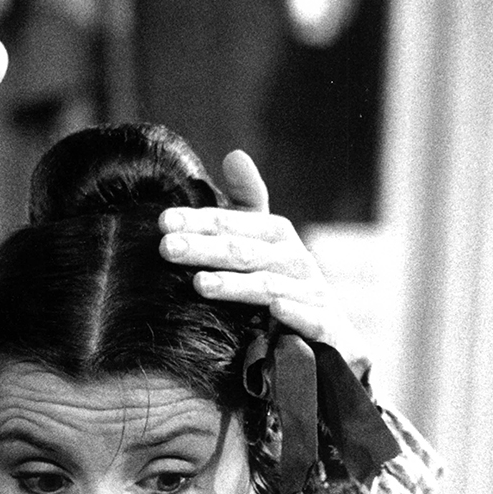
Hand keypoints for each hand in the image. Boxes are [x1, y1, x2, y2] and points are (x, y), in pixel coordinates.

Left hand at [158, 149, 369, 377]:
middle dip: (205, 248)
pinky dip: (293, 313)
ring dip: (235, 284)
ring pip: (269, 285)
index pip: (232, 223)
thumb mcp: (261, 247)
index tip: (162, 222)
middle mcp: (295, 259)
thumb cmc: (284, 285)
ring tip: (199, 284)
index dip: (198, 221)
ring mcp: (311, 292)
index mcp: (275, 236)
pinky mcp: (326, 326)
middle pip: (244, 252)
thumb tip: (234, 155)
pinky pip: (309, 319)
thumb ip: (243, 207)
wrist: (330, 338)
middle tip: (167, 248)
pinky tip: (273, 310)